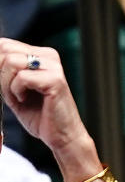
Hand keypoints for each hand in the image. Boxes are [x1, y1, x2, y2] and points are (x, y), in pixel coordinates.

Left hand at [0, 38, 99, 181]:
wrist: (62, 136)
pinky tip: (25, 100)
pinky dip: (16, 92)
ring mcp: (53, 67)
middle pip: (5, 50)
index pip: (4, 44)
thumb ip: (2, 72)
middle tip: (10, 93)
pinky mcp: (55, 80)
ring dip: (6, 84)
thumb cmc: (40, 116)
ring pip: (11, 62)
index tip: (1, 84)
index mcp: (40, 55)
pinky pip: (21, 78)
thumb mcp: (14, 89)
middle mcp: (48, 56)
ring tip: (18, 98)